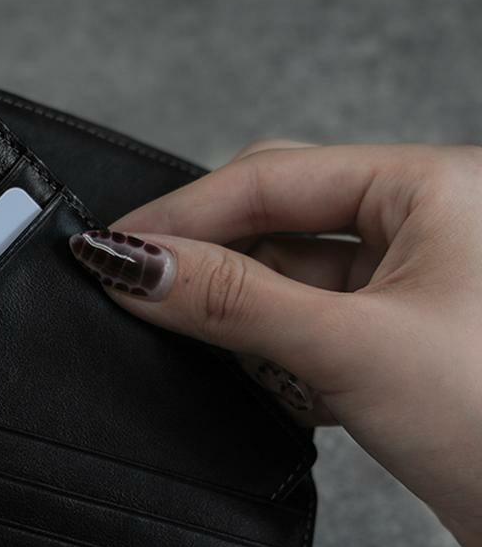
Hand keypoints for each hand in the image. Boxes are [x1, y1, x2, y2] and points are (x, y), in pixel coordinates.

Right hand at [69, 141, 481, 546]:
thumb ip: (233, 301)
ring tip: (171, 328)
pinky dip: (267, 348)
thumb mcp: (349, 347)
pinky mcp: (403, 347)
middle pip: (279, 220)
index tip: (111, 245)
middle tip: (130, 282)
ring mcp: (415, 289)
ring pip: (291, 278)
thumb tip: (136, 265)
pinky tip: (237, 370)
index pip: (274, 176)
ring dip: (234, 308)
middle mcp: (427, 227)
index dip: (183, 211)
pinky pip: (310, 327)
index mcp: (434, 188)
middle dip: (206, 254)